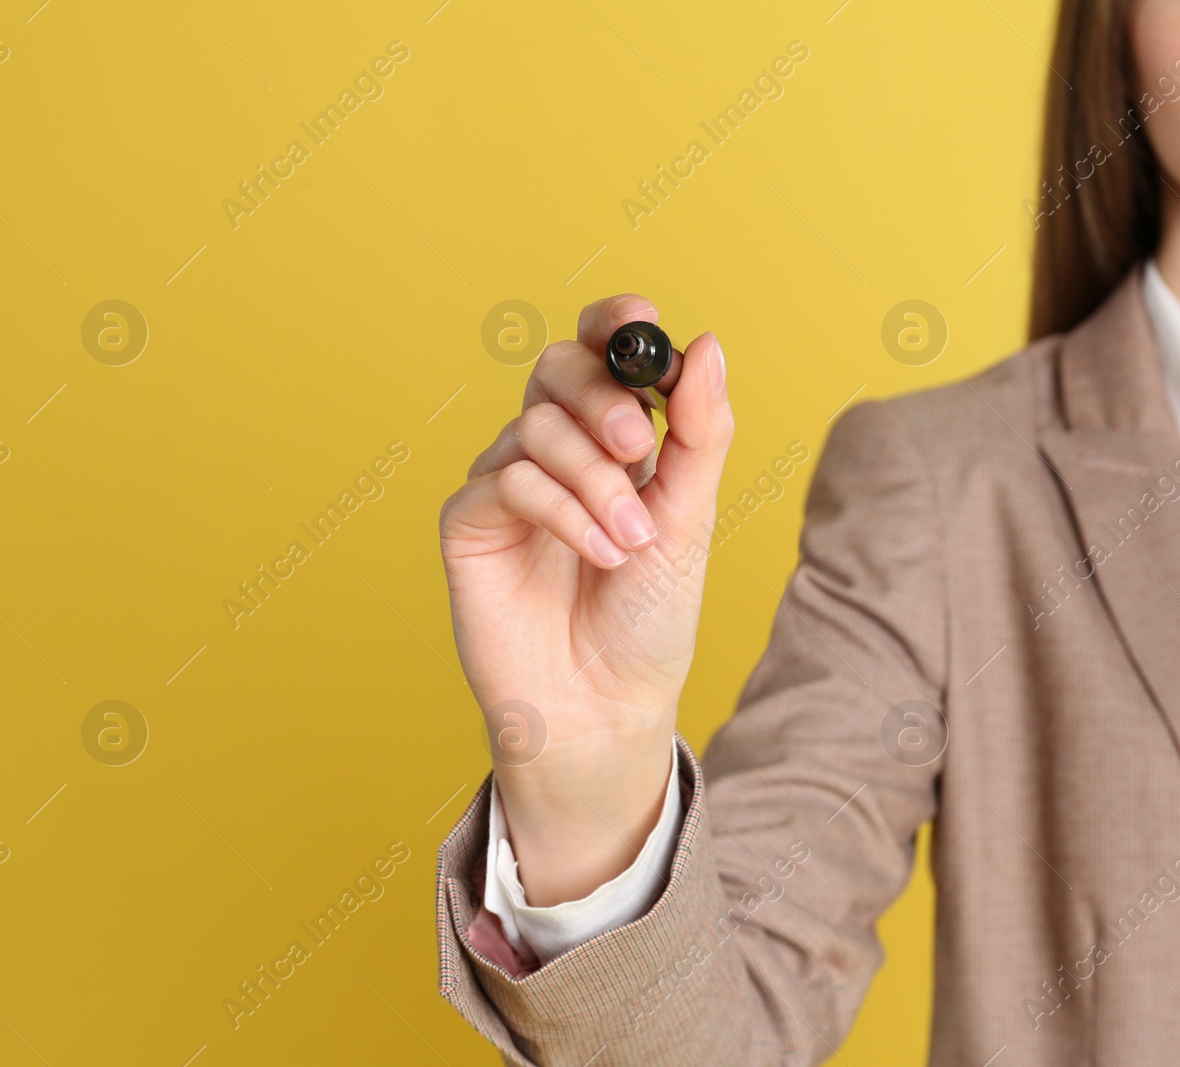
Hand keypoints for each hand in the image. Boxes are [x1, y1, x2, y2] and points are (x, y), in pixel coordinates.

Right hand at [439, 294, 732, 903]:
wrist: (608, 706)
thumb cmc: (649, 618)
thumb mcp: (690, 518)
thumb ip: (699, 432)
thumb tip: (709, 344)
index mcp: (612, 438)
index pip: (603, 351)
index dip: (617, 324)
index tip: (644, 324)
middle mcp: (555, 449)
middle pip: (559, 367)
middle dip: (602, 398)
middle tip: (637, 449)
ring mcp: (507, 482)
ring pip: (536, 425)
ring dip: (594, 480)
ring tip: (628, 543)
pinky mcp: (470, 523)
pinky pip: (506, 478)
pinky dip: (561, 508)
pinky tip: (596, 553)